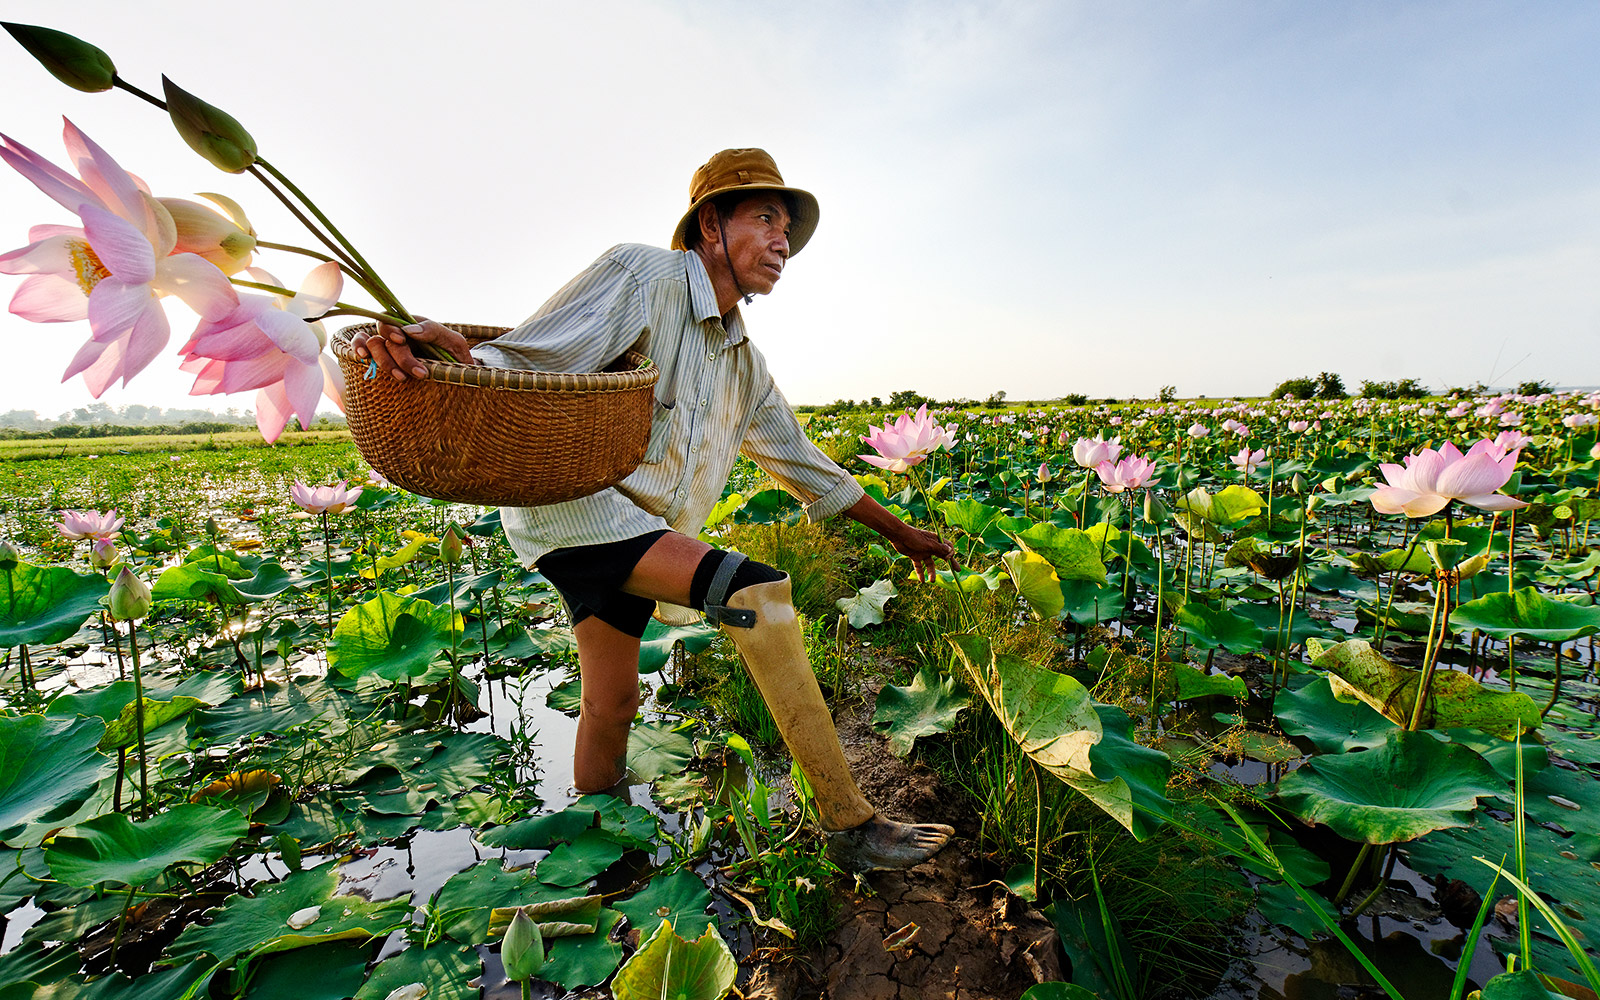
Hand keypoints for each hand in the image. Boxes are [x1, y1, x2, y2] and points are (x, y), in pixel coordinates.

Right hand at [351, 317, 472, 380]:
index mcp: (412, 325)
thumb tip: (409, 330)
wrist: (457, 375)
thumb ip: (434, 331)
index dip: (392, 329)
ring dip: (384, 361)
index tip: (401, 340)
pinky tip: (363, 358)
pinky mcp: (383, 361)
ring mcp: (388, 347)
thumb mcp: (453, 341)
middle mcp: (397, 334)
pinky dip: (357, 350)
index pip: (392, 319)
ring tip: (401, 378)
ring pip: (373, 344)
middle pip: (385, 337)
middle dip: (401, 357)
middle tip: (420, 374)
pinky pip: (362, 350)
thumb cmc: (455, 355)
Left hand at [891, 524, 958, 583]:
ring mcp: (923, 552)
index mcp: (936, 541)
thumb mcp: (928, 543)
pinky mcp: (915, 555)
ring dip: (932, 572)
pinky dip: (920, 573)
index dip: (950, 554)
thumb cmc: (914, 536)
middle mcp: (931, 546)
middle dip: (949, 563)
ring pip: (930, 564)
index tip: (949, 559)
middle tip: (957, 571)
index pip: (948, 547)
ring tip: (932, 581)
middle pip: (942, 556)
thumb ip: (939, 548)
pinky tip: (922, 581)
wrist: (898, 535)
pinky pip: (919, 566)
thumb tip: (951, 551)